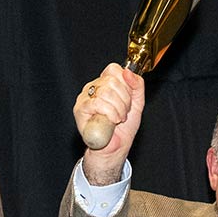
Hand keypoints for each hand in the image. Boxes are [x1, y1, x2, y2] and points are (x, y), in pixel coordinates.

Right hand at [76, 65, 144, 185]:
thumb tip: (127, 71)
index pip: (113, 69)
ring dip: (118, 108)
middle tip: (124, 112)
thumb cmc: (123, 127)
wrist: (115, 147)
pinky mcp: (80, 109)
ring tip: (119, 118)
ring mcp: (84, 97)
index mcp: (105, 83)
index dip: (125, 84)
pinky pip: (97, 103)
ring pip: (105, 91)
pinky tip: (112, 121)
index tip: (128, 100)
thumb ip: (137, 85)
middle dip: (124, 99)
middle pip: (111, 80)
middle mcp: (93, 87)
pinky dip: (110, 113)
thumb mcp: (137, 103)